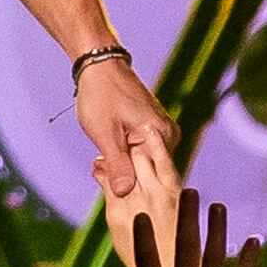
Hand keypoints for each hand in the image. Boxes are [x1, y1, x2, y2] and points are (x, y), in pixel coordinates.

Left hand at [78, 53, 181, 266]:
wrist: (98, 65)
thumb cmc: (101, 95)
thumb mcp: (104, 133)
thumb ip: (116, 164)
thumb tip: (126, 194)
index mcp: (162, 136)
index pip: (154, 178)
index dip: (133, 191)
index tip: (116, 201)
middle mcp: (168, 135)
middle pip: (148, 172)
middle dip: (125, 179)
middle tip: (101, 179)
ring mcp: (160, 132)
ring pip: (142, 164)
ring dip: (122, 170)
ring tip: (100, 169)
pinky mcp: (150, 130)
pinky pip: (139, 154)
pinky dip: (123, 159)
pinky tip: (104, 160)